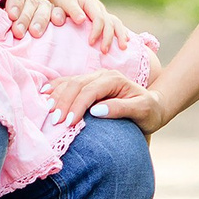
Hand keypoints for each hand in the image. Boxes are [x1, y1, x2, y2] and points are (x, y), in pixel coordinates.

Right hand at [46, 68, 166, 131]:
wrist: (153, 106)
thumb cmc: (149, 111)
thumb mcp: (142, 111)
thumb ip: (120, 109)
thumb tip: (96, 111)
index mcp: (114, 79)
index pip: (89, 91)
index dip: (77, 106)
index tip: (69, 123)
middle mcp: (102, 75)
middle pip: (76, 85)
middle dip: (64, 102)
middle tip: (55, 121)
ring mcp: (94, 77)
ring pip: (70, 82)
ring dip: (57, 96)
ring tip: (47, 111)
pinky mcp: (89, 84)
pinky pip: (68, 83)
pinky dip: (56, 88)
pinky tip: (45, 94)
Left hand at [50, 0, 133, 53]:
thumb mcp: (65, 2)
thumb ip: (73, 11)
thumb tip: (81, 20)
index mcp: (91, 3)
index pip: (99, 18)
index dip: (96, 31)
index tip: (90, 43)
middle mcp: (100, 8)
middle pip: (110, 22)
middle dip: (109, 37)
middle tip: (104, 51)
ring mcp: (103, 12)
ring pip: (116, 22)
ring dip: (120, 35)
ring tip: (123, 48)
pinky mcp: (103, 16)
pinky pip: (115, 24)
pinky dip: (121, 31)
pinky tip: (126, 40)